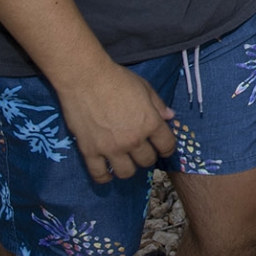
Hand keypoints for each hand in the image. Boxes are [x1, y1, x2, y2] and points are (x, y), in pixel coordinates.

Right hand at [57, 62, 177, 183]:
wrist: (85, 78)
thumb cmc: (117, 79)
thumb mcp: (145, 88)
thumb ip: (158, 105)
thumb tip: (170, 117)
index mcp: (150, 123)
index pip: (167, 146)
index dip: (167, 148)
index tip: (162, 148)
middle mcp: (134, 140)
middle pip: (147, 161)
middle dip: (147, 156)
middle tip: (141, 150)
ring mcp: (111, 148)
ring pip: (126, 172)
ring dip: (129, 168)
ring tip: (125, 161)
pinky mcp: (90, 151)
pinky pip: (100, 175)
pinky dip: (105, 177)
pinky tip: (107, 172)